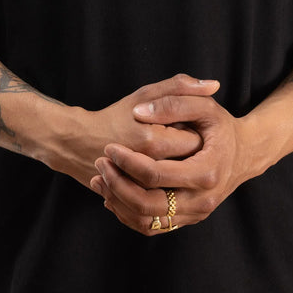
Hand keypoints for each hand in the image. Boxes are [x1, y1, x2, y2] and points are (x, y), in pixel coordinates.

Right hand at [47, 74, 218, 190]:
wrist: (77, 144)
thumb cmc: (115, 115)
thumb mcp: (145, 94)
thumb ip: (179, 87)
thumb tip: (215, 85)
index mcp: (153, 140)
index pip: (195, 141)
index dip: (196, 133)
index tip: (189, 127)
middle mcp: (147, 167)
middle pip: (189, 166)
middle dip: (191, 156)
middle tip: (181, 146)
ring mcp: (140, 189)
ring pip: (177, 190)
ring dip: (180, 177)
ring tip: (173, 162)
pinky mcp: (133, 204)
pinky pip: (161, 207)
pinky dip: (168, 195)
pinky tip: (164, 181)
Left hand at [90, 91, 254, 235]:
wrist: (245, 154)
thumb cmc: (221, 127)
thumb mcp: (204, 106)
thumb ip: (174, 102)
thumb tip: (140, 112)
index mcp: (205, 171)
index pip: (155, 175)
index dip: (126, 162)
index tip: (109, 148)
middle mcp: (202, 199)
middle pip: (147, 204)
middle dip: (117, 185)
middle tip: (100, 165)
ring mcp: (196, 213)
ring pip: (146, 221)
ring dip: (118, 202)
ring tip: (100, 180)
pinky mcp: (188, 220)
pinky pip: (152, 228)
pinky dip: (128, 214)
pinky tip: (113, 195)